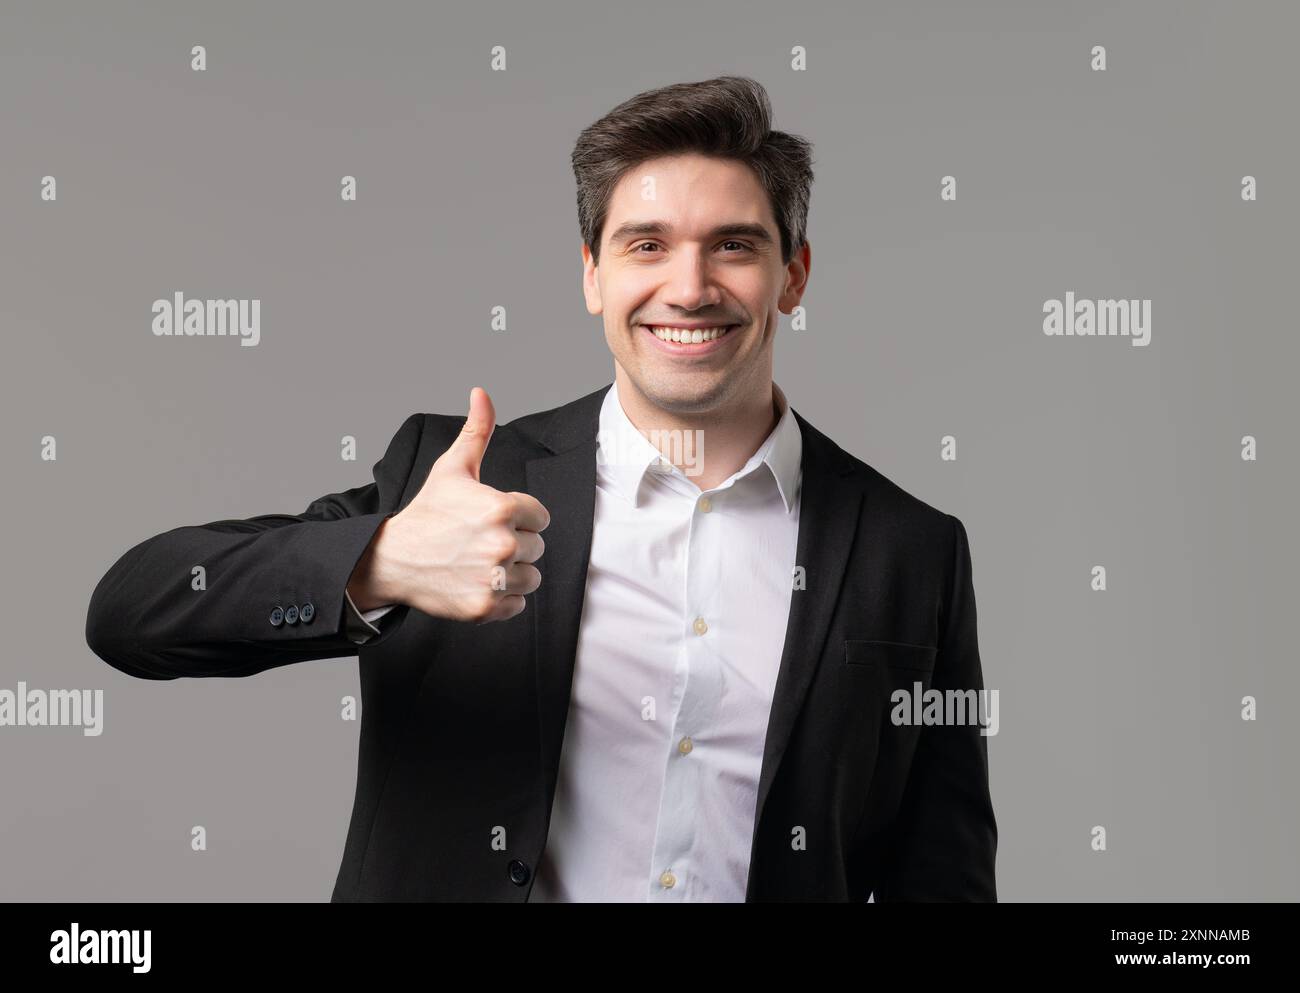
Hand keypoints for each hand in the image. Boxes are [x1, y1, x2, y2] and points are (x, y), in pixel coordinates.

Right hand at [347, 387, 549, 622]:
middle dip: (513, 545)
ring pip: (531, 577)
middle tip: (477, 542)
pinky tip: (476, 582)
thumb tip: (482, 393)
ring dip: (510, 574)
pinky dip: (501, 600)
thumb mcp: (452, 469)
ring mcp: (494, 578)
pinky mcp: (485, 607)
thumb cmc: (427, 513)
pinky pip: (517, 604)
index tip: (490, 520)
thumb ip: (476, 431)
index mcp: (502, 508)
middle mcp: (502, 544)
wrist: (391, 558)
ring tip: (477, 563)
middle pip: (537, 547)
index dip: (518, 518)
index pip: (540, 517)